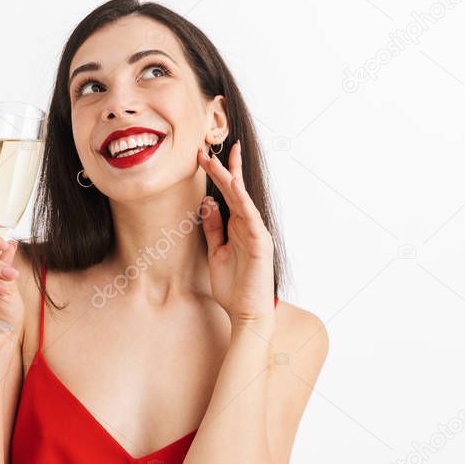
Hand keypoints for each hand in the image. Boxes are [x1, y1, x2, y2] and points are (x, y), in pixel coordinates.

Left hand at [197, 141, 276, 330]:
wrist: (246, 312)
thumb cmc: (233, 286)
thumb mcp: (216, 252)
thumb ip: (213, 228)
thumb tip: (207, 203)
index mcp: (237, 226)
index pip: (228, 195)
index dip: (218, 174)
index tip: (204, 156)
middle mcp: (248, 225)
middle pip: (235, 191)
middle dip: (221, 170)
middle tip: (204, 151)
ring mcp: (256, 232)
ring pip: (241, 199)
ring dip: (228, 180)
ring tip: (214, 162)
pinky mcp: (260, 242)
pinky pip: (250, 217)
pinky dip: (242, 201)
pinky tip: (233, 187)